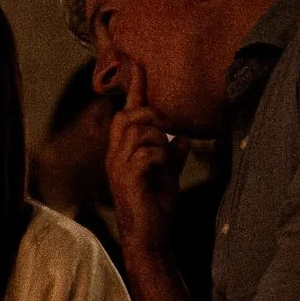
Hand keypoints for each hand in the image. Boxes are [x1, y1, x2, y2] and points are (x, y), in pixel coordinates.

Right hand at [105, 61, 182, 253]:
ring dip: (159, 138)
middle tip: (168, 132)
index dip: (134, 87)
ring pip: (137, 131)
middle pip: (127, 116)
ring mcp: (119, 166)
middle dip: (151, 116)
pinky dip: (161, 155)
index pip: (125, 112)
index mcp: (122, 151)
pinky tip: (164, 168)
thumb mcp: (167, 175)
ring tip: (166, 155)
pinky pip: (146, 152)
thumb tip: (184, 137)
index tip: (137, 63)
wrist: (148, 237)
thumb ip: (173, 154)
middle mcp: (115, 155)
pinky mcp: (128, 177)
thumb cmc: (155, 207)